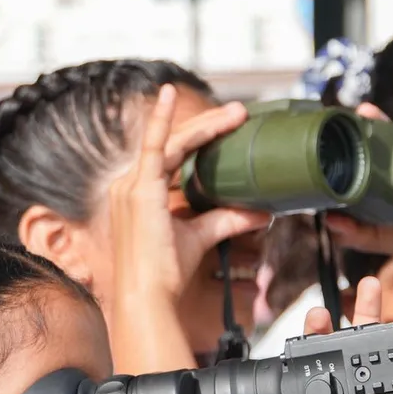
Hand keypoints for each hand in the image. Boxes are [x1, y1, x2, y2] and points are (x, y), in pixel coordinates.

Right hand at [107, 84, 269, 303]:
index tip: (227, 127)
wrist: (147, 298)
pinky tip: (170, 95)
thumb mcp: (201, 237)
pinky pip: (154, 147)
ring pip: (173, 143)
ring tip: (236, 113)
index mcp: (139, 195)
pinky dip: (161, 120)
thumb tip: (263, 213)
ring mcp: (131, 186)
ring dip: (206, 126)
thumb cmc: (165, 274)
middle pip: (174, 144)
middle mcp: (129, 186)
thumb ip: (228, 220)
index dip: (200, 140)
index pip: (172, 156)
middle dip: (209, 127)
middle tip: (241, 113)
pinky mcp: (140, 191)